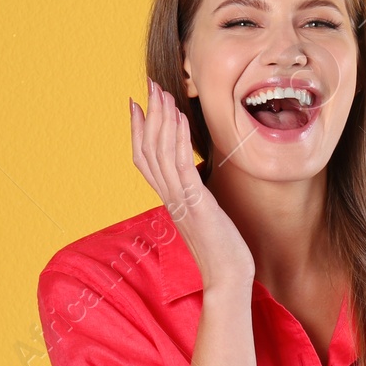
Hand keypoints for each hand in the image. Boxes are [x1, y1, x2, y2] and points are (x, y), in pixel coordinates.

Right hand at [131, 79, 253, 291]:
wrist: (228, 278)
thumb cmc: (223, 250)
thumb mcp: (207, 217)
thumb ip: (197, 198)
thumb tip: (198, 185)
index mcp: (170, 200)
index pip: (145, 160)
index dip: (138, 131)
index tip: (137, 105)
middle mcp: (169, 198)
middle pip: (146, 150)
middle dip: (147, 116)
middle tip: (149, 87)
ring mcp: (179, 201)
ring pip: (159, 152)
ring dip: (160, 119)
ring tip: (161, 92)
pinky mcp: (195, 203)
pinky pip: (179, 166)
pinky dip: (175, 138)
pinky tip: (178, 117)